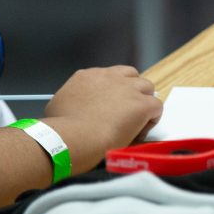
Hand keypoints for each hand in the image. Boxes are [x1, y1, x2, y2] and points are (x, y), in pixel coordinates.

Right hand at [44, 66, 162, 166]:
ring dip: (144, 102)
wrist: (75, 136)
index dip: (113, 91)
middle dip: (132, 91)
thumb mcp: (56, 106)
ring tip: (135, 121)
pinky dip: (152, 118)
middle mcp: (110, 77)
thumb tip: (71, 108)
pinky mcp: (142, 104)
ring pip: (147, 88)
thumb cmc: (62, 128)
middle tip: (126, 111)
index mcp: (88, 76)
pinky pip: (157, 106)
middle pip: (131, 76)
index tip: (110, 106)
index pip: (109, 76)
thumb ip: (68, 101)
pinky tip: (140, 130)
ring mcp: (128, 89)